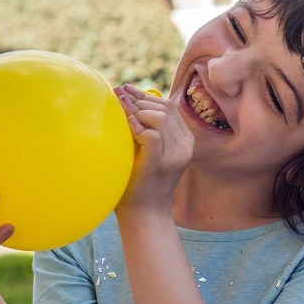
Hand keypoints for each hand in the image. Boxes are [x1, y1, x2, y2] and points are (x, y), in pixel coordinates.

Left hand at [114, 85, 194, 213]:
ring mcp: (175, 155)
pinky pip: (152, 134)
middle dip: (139, 99)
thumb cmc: (141, 181)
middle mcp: (185, 146)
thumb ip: (148, 130)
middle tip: (117, 95)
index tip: (126, 90)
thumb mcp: (150, 152)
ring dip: (136, 112)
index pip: (169, 107)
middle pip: (165, 108)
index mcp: (185, 141)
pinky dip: (136, 126)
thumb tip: (128, 99)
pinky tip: (124, 125)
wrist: (145, 213)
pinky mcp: (161, 163)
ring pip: (160, 117)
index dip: (146, 96)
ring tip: (120, 113)